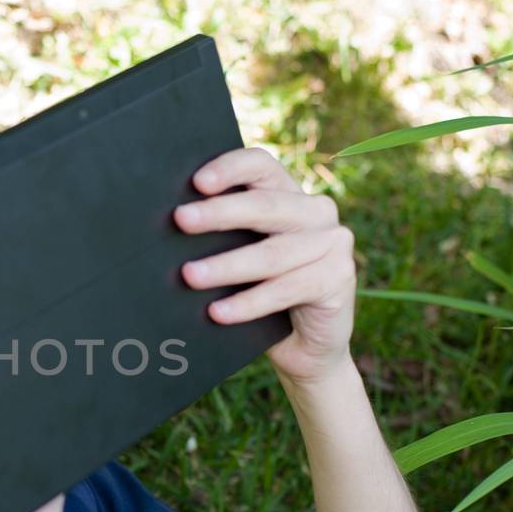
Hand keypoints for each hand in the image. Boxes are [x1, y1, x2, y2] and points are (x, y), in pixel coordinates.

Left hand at [173, 147, 356, 387]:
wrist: (305, 345)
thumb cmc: (261, 293)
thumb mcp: (242, 256)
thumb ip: (224, 235)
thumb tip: (173, 224)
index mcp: (289, 195)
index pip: (262, 166)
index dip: (231, 168)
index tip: (197, 182)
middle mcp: (317, 212)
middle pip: (265, 205)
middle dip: (220, 213)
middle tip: (181, 220)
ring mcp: (334, 243)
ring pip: (272, 253)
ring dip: (227, 266)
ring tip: (189, 276)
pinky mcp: (339, 279)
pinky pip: (287, 289)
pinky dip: (249, 303)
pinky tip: (218, 312)